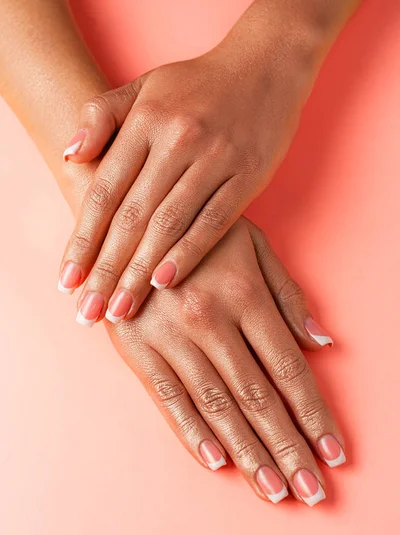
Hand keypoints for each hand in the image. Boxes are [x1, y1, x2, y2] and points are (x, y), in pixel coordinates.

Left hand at [58, 42, 308, 323]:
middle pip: (132, 217)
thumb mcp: (143, 86)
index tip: (67, 281)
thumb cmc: (198, 83)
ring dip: (140, 272)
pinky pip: (213, 222)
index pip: (104, 191)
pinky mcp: (248, 177)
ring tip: (121, 309)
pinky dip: (188, 253)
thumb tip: (71, 156)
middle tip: (88, 312)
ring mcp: (215, 159)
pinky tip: (165, 282)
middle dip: (106, 270)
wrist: (266, 64)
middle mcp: (177, 140)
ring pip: (169, 225)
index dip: (83, 240)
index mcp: (145, 121)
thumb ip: (100, 115)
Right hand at [104, 217, 341, 506]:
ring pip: (217, 406)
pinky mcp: (137, 348)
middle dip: (288, 448)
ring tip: (274, 489)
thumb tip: (321, 342)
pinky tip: (218, 462)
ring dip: (249, 453)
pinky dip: (193, 434)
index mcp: (243, 294)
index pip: (288, 369)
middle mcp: (209, 319)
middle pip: (258, 398)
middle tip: (311, 491)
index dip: (314, 414)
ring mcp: (170, 336)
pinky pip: (169, 399)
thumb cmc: (198, 233)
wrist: (129, 219)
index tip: (334, 452)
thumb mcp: (252, 245)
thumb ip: (288, 294)